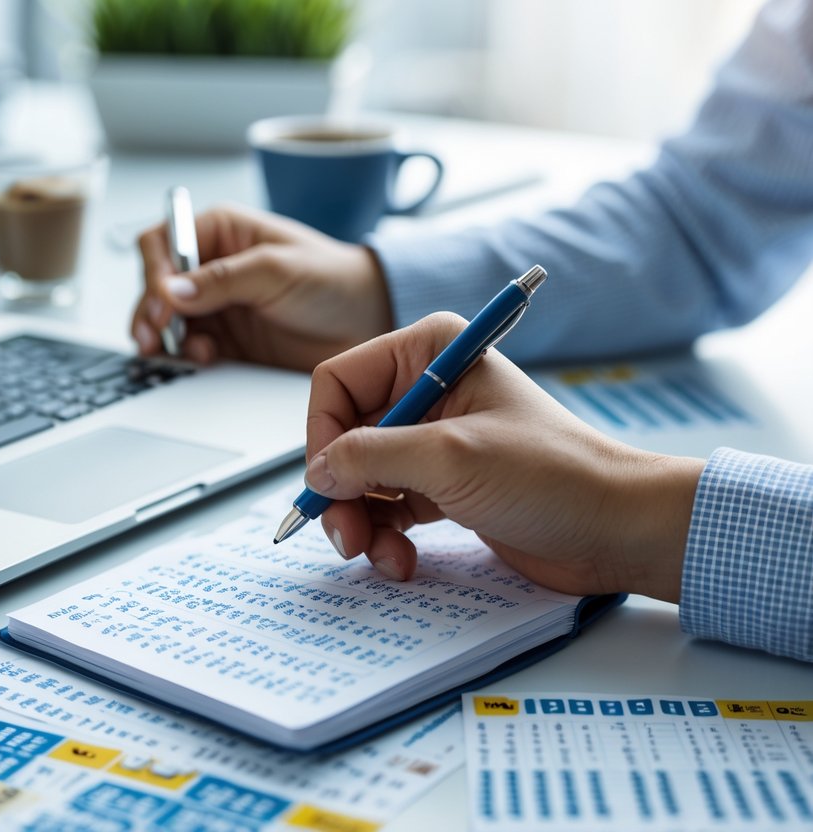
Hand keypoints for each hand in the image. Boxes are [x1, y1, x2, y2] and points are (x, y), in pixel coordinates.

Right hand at [132, 204, 392, 371]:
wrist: (366, 321)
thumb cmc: (331, 279)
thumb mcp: (276, 270)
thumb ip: (222, 279)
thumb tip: (171, 290)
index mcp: (220, 232)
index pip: (163, 243)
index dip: (154, 271)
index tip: (162, 301)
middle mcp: (211, 266)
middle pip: (156, 285)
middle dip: (150, 310)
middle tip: (153, 336)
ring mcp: (215, 305)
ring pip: (165, 320)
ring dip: (163, 337)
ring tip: (175, 351)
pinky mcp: (224, 339)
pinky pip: (187, 347)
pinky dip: (184, 355)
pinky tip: (200, 358)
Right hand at [303, 312, 704, 601]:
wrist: (616, 529)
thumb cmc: (553, 477)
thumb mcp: (449, 459)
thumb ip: (370, 457)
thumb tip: (317, 471)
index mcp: (429, 353)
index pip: (338, 383)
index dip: (323, 435)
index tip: (328, 485)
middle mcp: (425, 389)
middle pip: (343, 436)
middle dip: (342, 492)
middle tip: (347, 538)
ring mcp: (433, 440)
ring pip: (360, 479)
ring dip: (363, 523)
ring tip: (384, 556)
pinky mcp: (442, 483)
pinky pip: (387, 507)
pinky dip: (386, 537)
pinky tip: (405, 559)